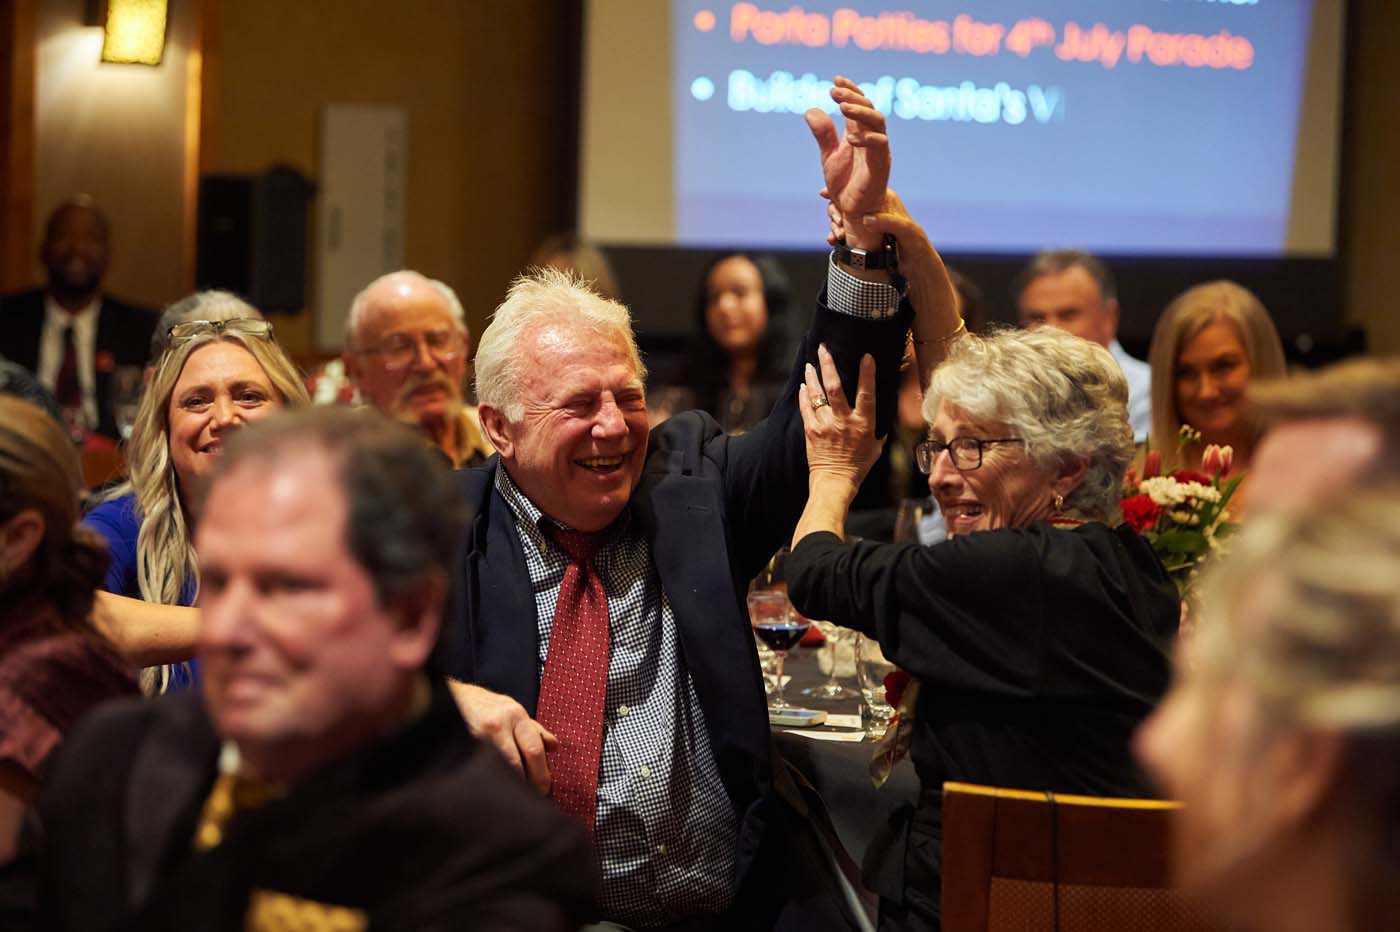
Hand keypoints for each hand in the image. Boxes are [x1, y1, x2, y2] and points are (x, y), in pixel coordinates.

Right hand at [448, 680, 557, 793]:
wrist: (452, 698)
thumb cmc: (485, 706)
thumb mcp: (512, 710)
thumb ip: (534, 729)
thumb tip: (554, 747)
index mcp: (515, 715)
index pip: (534, 751)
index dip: (542, 776)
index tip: (545, 790)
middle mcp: (497, 725)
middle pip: (518, 764)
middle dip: (529, 786)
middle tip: (533, 799)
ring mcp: (477, 737)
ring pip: (500, 770)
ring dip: (510, 787)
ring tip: (514, 798)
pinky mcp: (462, 746)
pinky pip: (481, 770)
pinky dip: (491, 782)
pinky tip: (494, 789)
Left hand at [798, 344, 882, 493]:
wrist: (834, 483)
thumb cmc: (858, 467)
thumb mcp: (876, 448)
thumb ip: (878, 432)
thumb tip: (884, 422)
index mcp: (863, 424)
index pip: (867, 394)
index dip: (867, 374)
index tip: (866, 356)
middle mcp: (843, 421)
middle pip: (835, 387)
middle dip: (828, 365)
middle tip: (823, 349)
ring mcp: (825, 425)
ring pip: (817, 395)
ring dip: (812, 378)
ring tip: (810, 364)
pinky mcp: (811, 431)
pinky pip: (806, 409)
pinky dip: (804, 396)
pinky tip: (803, 385)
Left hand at [805, 76, 889, 249]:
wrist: (853, 210)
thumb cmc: (845, 184)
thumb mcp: (829, 156)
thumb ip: (823, 134)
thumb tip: (810, 110)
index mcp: (861, 133)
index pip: (860, 104)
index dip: (850, 89)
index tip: (836, 79)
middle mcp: (873, 138)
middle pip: (869, 108)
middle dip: (852, 97)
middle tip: (834, 91)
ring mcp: (879, 150)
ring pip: (878, 121)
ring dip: (860, 111)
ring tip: (841, 107)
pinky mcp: (881, 165)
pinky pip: (880, 145)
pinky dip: (866, 138)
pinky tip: (850, 137)